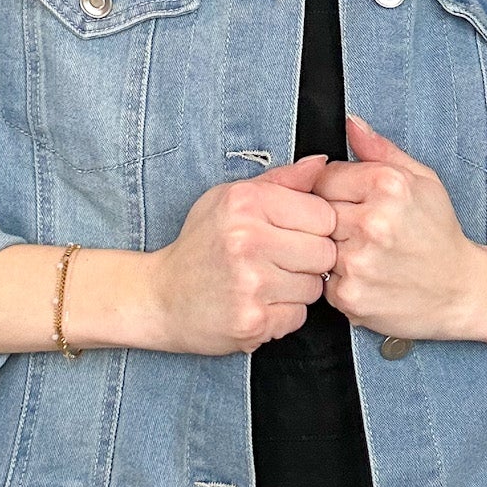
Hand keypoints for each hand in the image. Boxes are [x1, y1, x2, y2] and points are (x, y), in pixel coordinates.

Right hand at [145, 151, 337, 354]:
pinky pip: (299, 316)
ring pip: (314, 288)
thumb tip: (321, 165)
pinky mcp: (253, 321)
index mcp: (246, 202)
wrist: (161, 297)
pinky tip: (258, 303)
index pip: (324, 215)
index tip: (292, 233)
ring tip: (265, 282)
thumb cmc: (201, 245)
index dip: (314, 226)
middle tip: (278, 261)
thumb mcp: (232, 198)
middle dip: (309, 260)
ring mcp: (250, 284)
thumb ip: (281, 181)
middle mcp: (247, 240)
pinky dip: (283, 315)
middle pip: (325, 253)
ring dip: (297, 289)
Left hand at [313, 114, 483, 341]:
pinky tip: (366, 276)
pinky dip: (339, 279)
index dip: (338, 189)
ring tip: (366, 253)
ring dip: (334, 249)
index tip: (357, 203)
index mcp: (388, 185)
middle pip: (317, 210)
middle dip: (335, 219)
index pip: (325, 176)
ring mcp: (359, 261)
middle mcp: (372, 222)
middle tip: (362, 231)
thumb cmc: (440, 234)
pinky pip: (322, 279)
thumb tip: (352, 124)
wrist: (461, 290)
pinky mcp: (351, 295)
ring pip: (317, 244)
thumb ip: (380, 150)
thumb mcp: (423, 180)